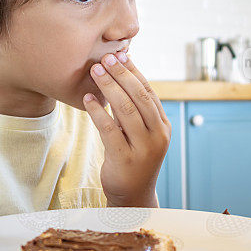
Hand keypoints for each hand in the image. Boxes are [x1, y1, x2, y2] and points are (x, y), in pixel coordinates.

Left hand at [83, 52, 170, 206]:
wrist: (132, 196)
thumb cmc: (133, 158)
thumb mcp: (139, 133)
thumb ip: (134, 110)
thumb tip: (120, 74)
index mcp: (163, 125)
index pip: (149, 91)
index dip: (134, 71)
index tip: (119, 54)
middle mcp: (158, 136)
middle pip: (139, 97)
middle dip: (121, 74)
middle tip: (105, 58)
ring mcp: (143, 149)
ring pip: (126, 110)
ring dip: (109, 87)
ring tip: (94, 72)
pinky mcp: (125, 159)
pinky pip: (110, 130)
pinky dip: (98, 112)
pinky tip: (88, 99)